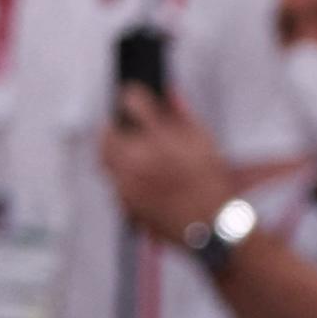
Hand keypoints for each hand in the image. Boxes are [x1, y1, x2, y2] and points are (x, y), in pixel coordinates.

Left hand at [99, 86, 233, 243]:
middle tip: (122, 125)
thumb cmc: (211, 183)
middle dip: (114, 125)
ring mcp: (127, 183)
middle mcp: (139, 160)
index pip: (133, 103)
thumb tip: (169, 92)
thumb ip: (183, 113)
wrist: (210, 225)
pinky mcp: (124, 202)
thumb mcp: (205, 141)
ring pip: (105, 158)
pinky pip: (113, 182)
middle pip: (106, 132)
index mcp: (159, 140)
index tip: (131, 95)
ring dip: (114, 150)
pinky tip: (140, 177)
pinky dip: (121, 177)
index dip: (131, 95)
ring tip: (132, 152)